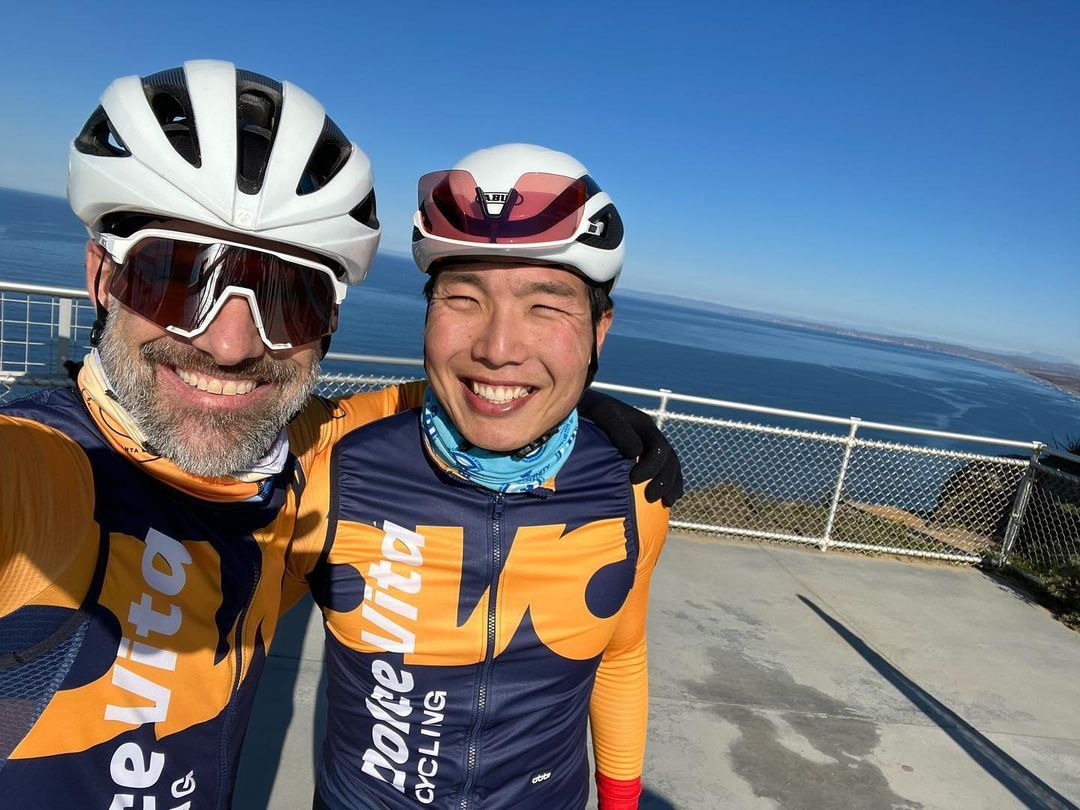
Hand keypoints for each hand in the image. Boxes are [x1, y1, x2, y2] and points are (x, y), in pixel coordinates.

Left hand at [578, 390, 683, 506]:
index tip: (633, 480)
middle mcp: (650, 438)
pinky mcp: (641, 460)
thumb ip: (619, 430)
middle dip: (664, 481)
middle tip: (649, 498)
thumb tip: (635, 453)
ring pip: (670, 468)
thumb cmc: (588, 411)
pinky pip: (662, 473)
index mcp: (644, 426)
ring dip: (670, 486)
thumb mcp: (602, 413)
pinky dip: (669, 486)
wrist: (577, 410)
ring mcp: (647, 449)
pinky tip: (666, 501)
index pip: (660, 449)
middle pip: (669, 461)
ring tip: (664, 503)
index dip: (652, 467)